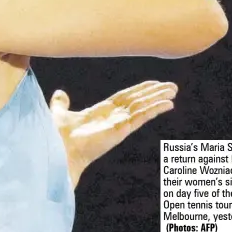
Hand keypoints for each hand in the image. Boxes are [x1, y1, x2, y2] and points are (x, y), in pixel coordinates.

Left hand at [49, 81, 176, 187]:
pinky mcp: (121, 129)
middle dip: (153, 93)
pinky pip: (141, 116)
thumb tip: (60, 93)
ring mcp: (119, 124)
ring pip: (142, 107)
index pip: (125, 97)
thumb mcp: (60, 112)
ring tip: (173, 91)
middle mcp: (113, 118)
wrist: (59, 148)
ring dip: (158, 98)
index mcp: (102, 112)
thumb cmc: (59, 135)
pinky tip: (167, 104)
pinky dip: (154, 109)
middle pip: (137, 101)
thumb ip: (61, 103)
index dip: (139, 90)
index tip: (153, 83)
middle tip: (172, 86)